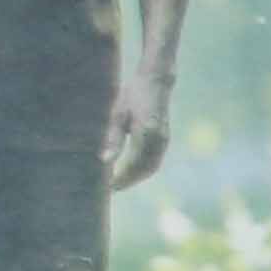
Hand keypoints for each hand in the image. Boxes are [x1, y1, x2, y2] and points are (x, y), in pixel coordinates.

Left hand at [103, 72, 172, 188]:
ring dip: (137, 178)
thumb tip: (105, 161)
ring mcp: (164, 139)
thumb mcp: (118, 115)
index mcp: (146, 133)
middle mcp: (159, 139)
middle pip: (144, 169)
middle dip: (129, 180)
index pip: (133, 163)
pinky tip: (131, 172)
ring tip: (119, 183)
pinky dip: (144, 170)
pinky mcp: (165, 139)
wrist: (155, 82)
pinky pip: (155, 160)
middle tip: (112, 188)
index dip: (122, 176)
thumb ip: (113, 139)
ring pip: (152, 167)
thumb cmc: (132, 95)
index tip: (108, 185)